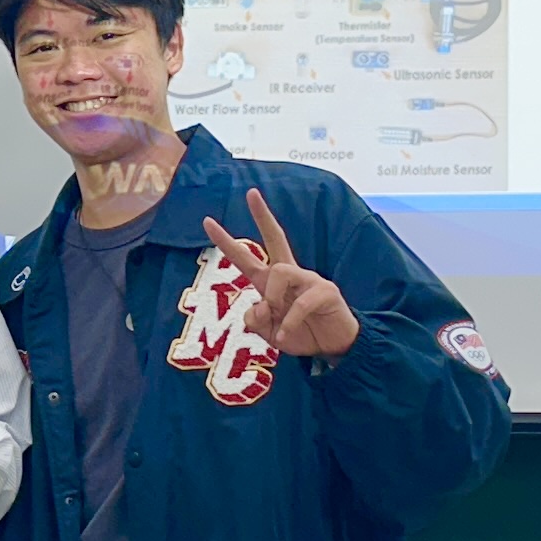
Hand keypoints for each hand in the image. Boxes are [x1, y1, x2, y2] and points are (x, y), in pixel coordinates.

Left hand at [203, 188, 358, 359]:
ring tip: (277, 323)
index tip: (207, 221)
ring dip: (272, 298)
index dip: (226, 241)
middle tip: (251, 193)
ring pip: (280, 272)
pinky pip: (300, 303)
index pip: (246, 257)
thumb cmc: (301, 334)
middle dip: (263, 215)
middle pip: (276, 237)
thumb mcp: (269, 333)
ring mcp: (309, 279)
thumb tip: (258, 307)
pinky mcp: (326, 292)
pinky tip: (286, 337)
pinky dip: (289, 323)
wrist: (333, 347)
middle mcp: (290, 274)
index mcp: (271, 282)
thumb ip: (256, 321)